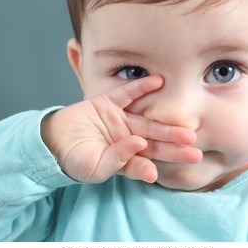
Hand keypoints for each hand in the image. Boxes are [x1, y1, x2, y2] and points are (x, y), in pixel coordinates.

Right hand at [41, 75, 201, 183]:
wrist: (51, 141)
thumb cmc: (73, 160)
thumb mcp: (95, 167)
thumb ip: (118, 160)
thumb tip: (141, 147)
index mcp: (125, 158)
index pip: (150, 159)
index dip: (168, 159)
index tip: (188, 157)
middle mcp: (127, 139)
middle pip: (155, 140)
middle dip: (175, 141)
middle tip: (195, 141)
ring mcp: (119, 120)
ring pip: (146, 119)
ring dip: (165, 120)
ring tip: (186, 121)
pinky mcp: (108, 103)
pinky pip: (126, 93)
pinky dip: (141, 87)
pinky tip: (159, 81)